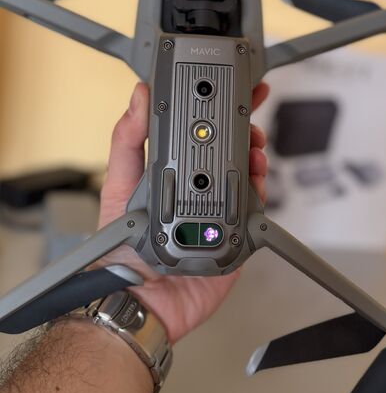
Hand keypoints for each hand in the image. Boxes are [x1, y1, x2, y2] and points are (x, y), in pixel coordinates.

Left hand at [98, 81, 268, 342]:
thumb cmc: (121, 249)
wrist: (140, 302)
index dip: (215, 112)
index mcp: (172, 174)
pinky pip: (255, 211)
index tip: (230, 90)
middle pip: (230, 152)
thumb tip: (138, 97)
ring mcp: (219, 213)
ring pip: (247, 177)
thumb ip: (128, 141)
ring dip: (255, 158)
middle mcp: (198, 191)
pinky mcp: (235, 236)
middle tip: (249, 121)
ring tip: (254, 149)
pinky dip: (259, 193)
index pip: (198, 135)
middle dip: (244, 132)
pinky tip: (256, 181)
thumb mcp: (119, 186)